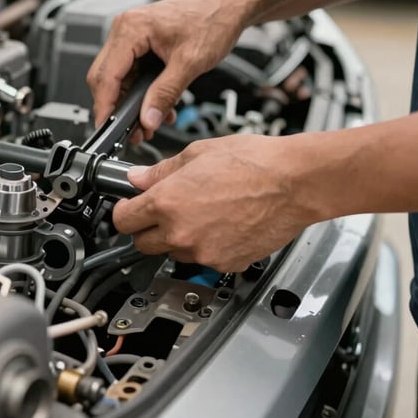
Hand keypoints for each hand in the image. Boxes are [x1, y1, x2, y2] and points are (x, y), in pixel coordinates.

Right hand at [86, 0, 248, 138]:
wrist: (228, 5)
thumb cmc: (212, 20)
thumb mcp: (190, 63)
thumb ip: (165, 93)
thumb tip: (148, 118)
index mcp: (131, 28)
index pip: (105, 74)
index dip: (105, 105)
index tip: (108, 128)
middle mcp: (126, 28)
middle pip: (105, 77)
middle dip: (117, 107)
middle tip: (132, 132)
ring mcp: (132, 35)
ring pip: (118, 77)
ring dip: (131, 102)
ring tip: (148, 123)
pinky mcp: (140, 42)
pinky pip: (131, 72)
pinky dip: (141, 92)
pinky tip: (157, 106)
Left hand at [112, 135, 324, 271]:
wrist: (294, 182)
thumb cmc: (253, 163)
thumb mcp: (197, 153)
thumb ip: (161, 171)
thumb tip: (138, 178)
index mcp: (167, 202)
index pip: (123, 220)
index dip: (123, 212)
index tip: (128, 208)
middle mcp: (181, 232)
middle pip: (142, 244)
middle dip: (146, 228)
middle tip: (162, 211)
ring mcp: (203, 253)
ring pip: (173, 253)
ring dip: (177, 238)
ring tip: (201, 213)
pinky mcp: (225, 264)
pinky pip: (202, 260)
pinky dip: (205, 246)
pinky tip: (221, 224)